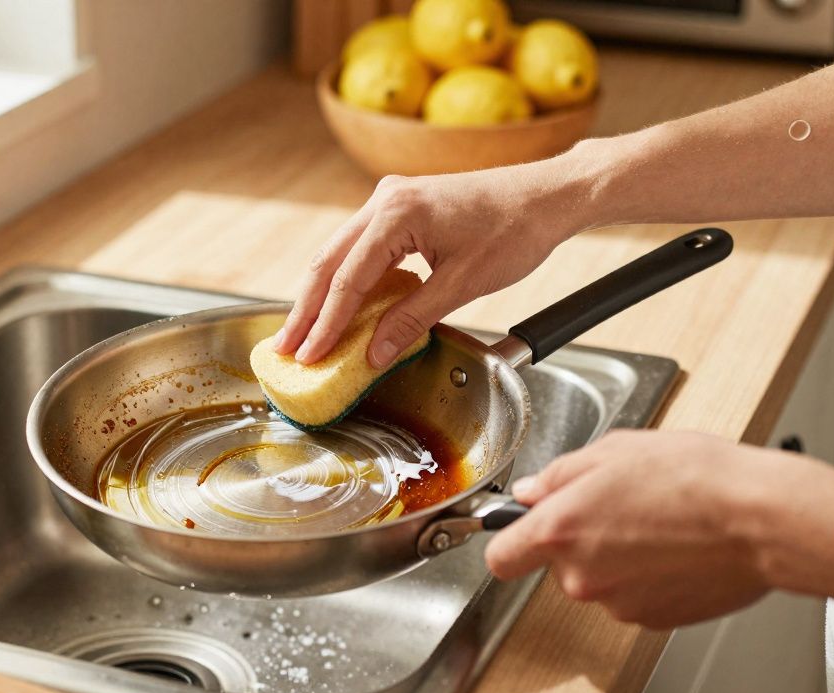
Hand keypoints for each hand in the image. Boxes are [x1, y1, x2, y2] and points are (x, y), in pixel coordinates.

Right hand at [274, 163, 589, 367]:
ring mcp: (390, 200)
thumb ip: (412, 319)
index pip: (347, 279)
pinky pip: (360, 247)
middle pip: (328, 262)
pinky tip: (336, 307)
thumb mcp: (464, 283)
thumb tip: (372, 354)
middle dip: (305, 310)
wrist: (547, 195)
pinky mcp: (401, 208)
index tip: (309, 356)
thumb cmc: (516, 230)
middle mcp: (385, 200)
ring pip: (339, 254)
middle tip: (285, 350)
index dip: (325, 324)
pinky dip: (345, 279)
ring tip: (301, 334)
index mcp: (398, 214)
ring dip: (320, 295)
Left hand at [484, 430, 811, 627]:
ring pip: (600, 580)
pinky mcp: (653, 620)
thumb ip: (560, 474)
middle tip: (621, 505)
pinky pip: (635, 596)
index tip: (518, 531)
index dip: (509, 540)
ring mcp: (617, 603)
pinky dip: (648, 577)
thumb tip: (532, 491)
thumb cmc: (694, 478)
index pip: (500, 556)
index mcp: (560, 531)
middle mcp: (581, 576)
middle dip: (581, 537)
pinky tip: (676, 548)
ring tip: (658, 523)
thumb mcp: (614, 449)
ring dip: (618, 557)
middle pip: (559, 564)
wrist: (758, 519)